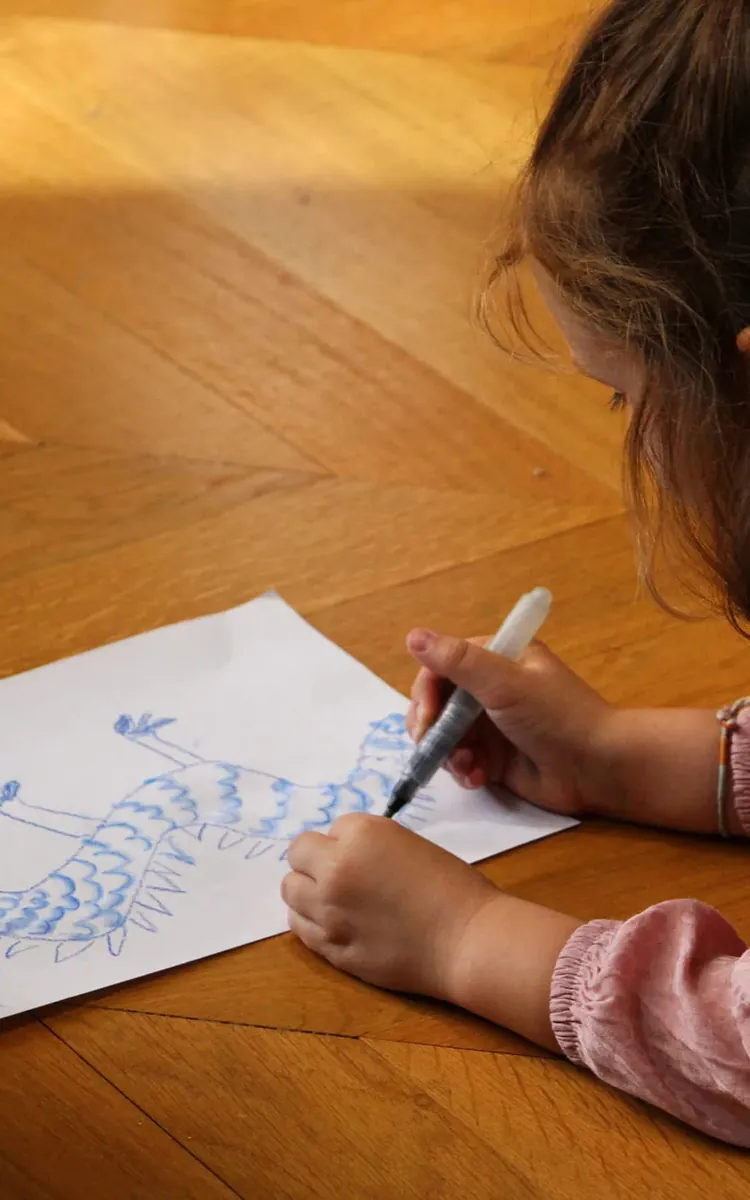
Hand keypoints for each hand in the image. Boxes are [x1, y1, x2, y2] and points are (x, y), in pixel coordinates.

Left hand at [283, 812, 498, 996]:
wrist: (466, 940)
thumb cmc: (451, 886)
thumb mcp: (408, 843)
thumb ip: (368, 844)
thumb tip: (345, 854)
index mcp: (359, 836)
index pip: (330, 828)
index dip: (347, 841)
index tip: (367, 855)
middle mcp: (335, 870)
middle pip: (298, 855)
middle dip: (317, 860)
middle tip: (343, 874)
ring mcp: (328, 913)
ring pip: (290, 890)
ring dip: (308, 889)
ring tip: (334, 898)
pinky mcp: (331, 948)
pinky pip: (299, 926)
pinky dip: (311, 920)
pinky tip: (334, 922)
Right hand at [407, 629, 608, 815]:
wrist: (598, 768)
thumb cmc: (556, 716)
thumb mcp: (506, 684)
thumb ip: (458, 662)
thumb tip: (412, 635)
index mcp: (496, 659)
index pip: (441, 668)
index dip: (427, 693)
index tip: (428, 719)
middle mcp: (490, 688)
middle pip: (437, 704)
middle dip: (431, 728)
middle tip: (433, 749)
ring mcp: (491, 725)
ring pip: (445, 736)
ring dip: (447, 753)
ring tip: (466, 767)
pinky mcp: (495, 759)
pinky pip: (461, 762)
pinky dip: (463, 770)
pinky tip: (477, 778)